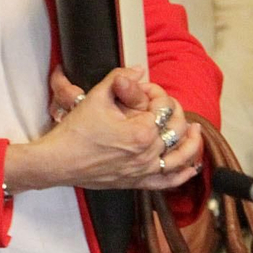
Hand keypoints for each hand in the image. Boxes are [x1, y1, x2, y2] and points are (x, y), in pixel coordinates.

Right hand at [9, 66, 201, 191]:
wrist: (58, 161)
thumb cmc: (75, 132)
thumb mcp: (95, 98)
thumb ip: (118, 79)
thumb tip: (139, 69)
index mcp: (142, 131)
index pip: (162, 106)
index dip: (156, 92)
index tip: (143, 88)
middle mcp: (149, 153)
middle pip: (175, 128)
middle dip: (174, 111)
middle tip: (164, 104)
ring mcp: (145, 170)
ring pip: (181, 156)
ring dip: (191, 142)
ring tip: (195, 130)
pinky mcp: (138, 182)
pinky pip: (169, 181)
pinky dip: (184, 174)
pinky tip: (191, 166)